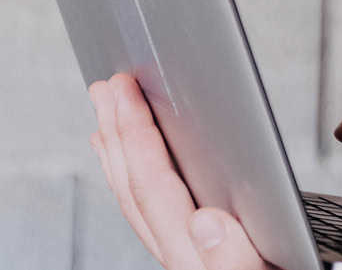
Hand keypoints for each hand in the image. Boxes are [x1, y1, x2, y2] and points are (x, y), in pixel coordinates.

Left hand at [89, 71, 276, 269]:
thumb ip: (237, 263)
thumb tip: (205, 220)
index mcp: (200, 263)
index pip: (156, 191)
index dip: (136, 136)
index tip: (124, 92)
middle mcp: (186, 263)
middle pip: (137, 194)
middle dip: (119, 136)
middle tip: (104, 89)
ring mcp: (192, 264)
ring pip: (141, 206)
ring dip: (124, 155)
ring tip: (109, 118)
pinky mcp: (206, 263)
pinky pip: (158, 217)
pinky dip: (144, 183)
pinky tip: (146, 169)